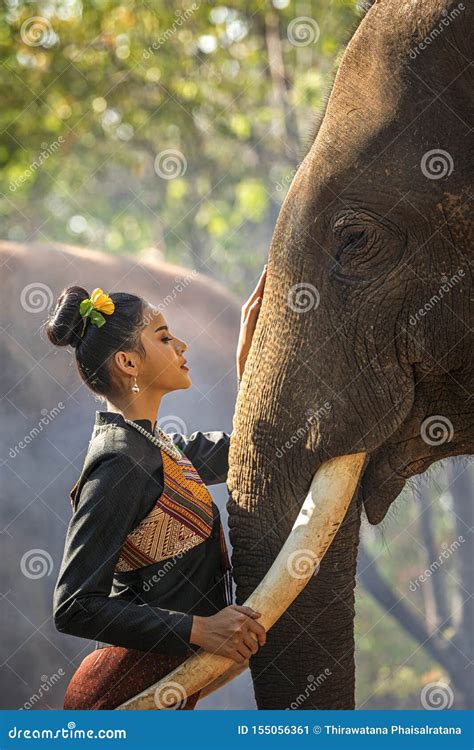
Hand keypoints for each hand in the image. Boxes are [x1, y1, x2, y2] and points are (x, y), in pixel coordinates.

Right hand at [190, 605, 266, 662]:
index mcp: (243, 619)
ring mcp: (235, 642)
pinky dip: (240, 659)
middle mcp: (240, 630)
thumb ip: (247, 610)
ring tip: (242, 651)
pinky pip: (241, 659)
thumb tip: (259, 615)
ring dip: (246, 654)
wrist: (202, 629)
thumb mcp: (231, 609)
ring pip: (249, 654)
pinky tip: (237, 656)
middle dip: (253, 648)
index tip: (262, 642)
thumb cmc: (217, 619)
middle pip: (255, 645)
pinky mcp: (229, 651)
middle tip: (249, 648)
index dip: (263, 638)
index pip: (260, 630)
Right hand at [236, 264, 266, 380]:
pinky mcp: (246, 331)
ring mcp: (247, 322)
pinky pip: (250, 318)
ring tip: (265, 278)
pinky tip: (259, 300)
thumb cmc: (259, 348)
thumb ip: (270, 319)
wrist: (247, 363)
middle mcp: (248, 315)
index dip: (266, 281)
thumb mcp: (266, 331)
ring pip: (253, 302)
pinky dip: (255, 309)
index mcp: (254, 313)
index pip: (261, 294)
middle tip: (269, 267)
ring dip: (259, 291)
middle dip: (263, 281)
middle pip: (256, 294)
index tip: (272, 268)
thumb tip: (281, 311)